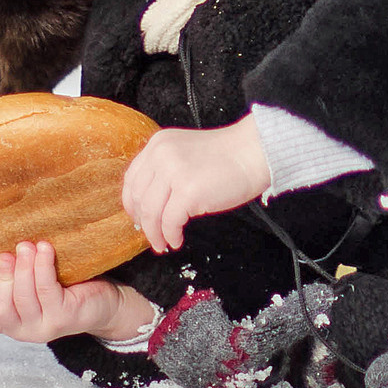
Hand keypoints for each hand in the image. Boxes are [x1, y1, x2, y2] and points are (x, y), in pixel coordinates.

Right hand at [0, 239, 151, 343]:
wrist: (104, 303)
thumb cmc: (64, 287)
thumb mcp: (32, 283)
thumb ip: (13, 274)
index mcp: (9, 320)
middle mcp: (22, 329)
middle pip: (1, 309)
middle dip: (2, 279)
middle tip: (5, 255)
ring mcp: (43, 327)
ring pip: (24, 299)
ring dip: (23, 269)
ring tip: (26, 246)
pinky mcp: (63, 317)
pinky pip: (47, 290)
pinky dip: (43, 267)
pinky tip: (44, 250)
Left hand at [121, 115, 270, 251]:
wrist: (254, 152)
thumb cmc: (227, 157)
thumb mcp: (186, 154)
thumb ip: (166, 170)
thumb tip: (151, 205)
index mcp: (158, 144)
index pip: (132, 178)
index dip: (132, 203)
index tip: (138, 217)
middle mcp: (161, 155)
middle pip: (139, 198)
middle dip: (144, 222)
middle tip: (152, 236)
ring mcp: (173, 172)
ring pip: (151, 212)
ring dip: (155, 233)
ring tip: (163, 244)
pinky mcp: (188, 191)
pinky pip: (170, 221)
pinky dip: (170, 235)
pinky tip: (177, 240)